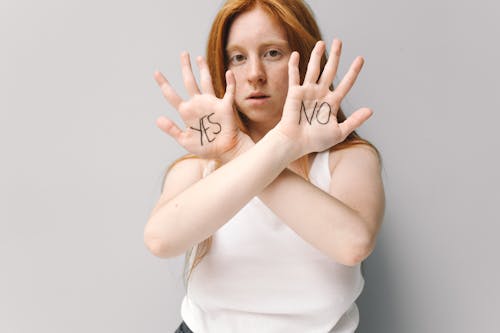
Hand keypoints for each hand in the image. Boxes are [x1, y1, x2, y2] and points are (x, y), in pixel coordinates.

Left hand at [154, 52, 250, 160]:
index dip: (164, 84)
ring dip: (203, 69)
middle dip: (185, 67)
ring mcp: (211, 103)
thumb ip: (172, 129)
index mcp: (186, 111)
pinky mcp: (225, 106)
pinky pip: (228, 92)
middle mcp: (198, 104)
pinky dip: (229, 82)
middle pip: (190, 81)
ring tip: (199, 57)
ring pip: (206, 81)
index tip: (156, 72)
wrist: (225, 151)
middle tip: (183, 53)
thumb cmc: (206, 147)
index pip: (172, 95)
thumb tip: (158, 119)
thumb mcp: (185, 140)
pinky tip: (229, 72)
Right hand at [274, 39, 372, 157]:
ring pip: (314, 69)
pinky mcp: (295, 93)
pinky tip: (296, 54)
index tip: (360, 58)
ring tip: (322, 43)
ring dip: (317, 55)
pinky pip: (295, 77)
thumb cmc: (315, 140)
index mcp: (332, 103)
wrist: (296, 143)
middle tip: (339, 41)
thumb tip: (370, 110)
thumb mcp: (339, 132)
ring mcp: (308, 92)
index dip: (353, 71)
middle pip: (330, 71)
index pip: (346, 84)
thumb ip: (354, 121)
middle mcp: (320, 94)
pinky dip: (295, 66)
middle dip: (335, 56)